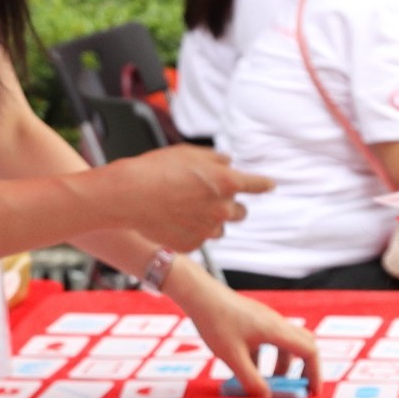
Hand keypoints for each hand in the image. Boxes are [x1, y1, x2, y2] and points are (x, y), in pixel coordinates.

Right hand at [102, 145, 272, 252]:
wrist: (128, 195)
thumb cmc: (155, 169)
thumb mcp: (188, 152)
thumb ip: (214, 158)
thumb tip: (227, 162)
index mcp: (226, 182)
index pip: (257, 185)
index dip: (265, 185)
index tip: (270, 186)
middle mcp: (222, 208)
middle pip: (241, 212)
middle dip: (231, 206)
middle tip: (212, 199)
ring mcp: (208, 230)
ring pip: (220, 229)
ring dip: (211, 221)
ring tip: (185, 211)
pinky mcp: (192, 245)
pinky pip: (198, 240)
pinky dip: (190, 232)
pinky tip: (172, 221)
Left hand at [172, 271, 321, 395]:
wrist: (200, 295)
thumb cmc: (216, 322)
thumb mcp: (232, 357)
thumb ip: (251, 379)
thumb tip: (267, 397)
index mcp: (277, 331)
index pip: (310, 352)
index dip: (315, 374)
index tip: (312, 393)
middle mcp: (277, 324)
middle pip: (304, 346)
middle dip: (304, 370)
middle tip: (297, 389)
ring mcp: (266, 321)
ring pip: (285, 345)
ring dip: (282, 366)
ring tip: (269, 384)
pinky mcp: (255, 321)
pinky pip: (269, 341)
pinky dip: (266, 358)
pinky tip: (248, 369)